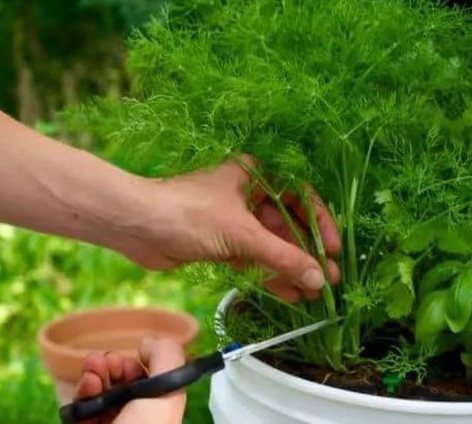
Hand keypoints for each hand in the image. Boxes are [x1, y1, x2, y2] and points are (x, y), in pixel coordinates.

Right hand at [75, 338, 185, 423]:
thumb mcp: (167, 394)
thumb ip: (167, 359)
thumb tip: (148, 342)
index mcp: (159, 414)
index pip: (148, 384)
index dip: (138, 366)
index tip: (133, 358)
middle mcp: (135, 419)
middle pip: (120, 386)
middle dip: (112, 364)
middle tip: (107, 360)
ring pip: (98, 393)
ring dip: (95, 372)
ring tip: (93, 367)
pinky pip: (80, 406)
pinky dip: (82, 391)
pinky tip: (87, 383)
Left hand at [119, 155, 340, 301]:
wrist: (138, 226)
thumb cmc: (187, 213)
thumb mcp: (242, 233)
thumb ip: (283, 257)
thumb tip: (319, 278)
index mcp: (255, 175)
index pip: (300, 197)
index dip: (319, 224)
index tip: (333, 250)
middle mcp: (246, 195)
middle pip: (286, 225)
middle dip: (305, 254)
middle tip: (326, 281)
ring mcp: (232, 220)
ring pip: (269, 245)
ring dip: (289, 268)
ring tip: (312, 294)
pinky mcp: (219, 242)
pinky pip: (252, 259)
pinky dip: (268, 274)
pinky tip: (287, 293)